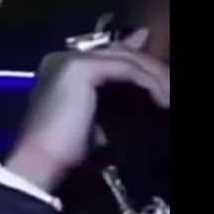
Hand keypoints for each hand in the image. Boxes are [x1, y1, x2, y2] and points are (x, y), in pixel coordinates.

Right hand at [6, 29, 169, 191]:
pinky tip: (163, 99)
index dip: (139, 63)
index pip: (109, 56)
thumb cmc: (66, 149)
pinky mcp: (79, 67)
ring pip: (126, 58)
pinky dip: (149, 82)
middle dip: (151, 68)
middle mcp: (63, 57)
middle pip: (120, 53)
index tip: (164, 81)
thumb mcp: (98, 120)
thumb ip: (118, 100)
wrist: (41, 160)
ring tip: (171, 96)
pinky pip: (126, 69)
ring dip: (155, 76)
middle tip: (173, 87)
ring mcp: (70, 59)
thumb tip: (147, 93)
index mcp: (62, 67)